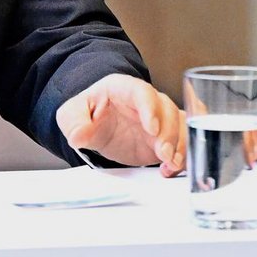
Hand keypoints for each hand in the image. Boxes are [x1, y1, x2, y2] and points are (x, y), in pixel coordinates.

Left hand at [57, 74, 185, 176]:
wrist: (98, 123)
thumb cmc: (88, 112)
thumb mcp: (72, 114)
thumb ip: (74, 122)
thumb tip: (78, 134)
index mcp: (124, 88)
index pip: (142, 92)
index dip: (150, 108)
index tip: (152, 128)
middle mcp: (147, 100)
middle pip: (167, 109)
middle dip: (169, 133)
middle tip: (163, 153)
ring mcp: (160, 117)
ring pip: (181, 124)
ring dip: (180, 144)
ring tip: (171, 164)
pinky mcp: (166, 135)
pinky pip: (184, 139)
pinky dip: (183, 154)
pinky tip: (171, 168)